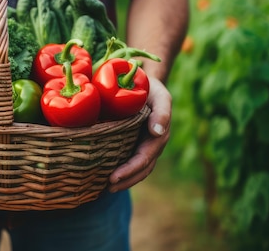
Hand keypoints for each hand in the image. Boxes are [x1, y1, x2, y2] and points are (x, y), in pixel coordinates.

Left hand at [108, 76, 170, 192]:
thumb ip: (161, 112)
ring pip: (138, 168)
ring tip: (106, 187)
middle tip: (107, 187)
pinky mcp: (135, 141)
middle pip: (142, 168)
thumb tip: (157, 132)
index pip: (144, 158)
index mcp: (159, 135)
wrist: (145, 81)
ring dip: (125, 180)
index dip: (130, 170)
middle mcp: (153, 143)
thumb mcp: (159, 95)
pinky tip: (106, 175)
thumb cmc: (151, 88)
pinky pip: (130, 159)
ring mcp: (145, 143)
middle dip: (126, 180)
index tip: (113, 178)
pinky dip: (122, 170)